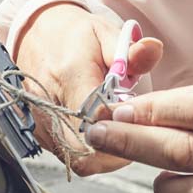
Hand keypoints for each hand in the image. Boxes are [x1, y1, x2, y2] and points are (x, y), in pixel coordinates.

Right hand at [15, 2, 162, 175]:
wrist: (37, 36)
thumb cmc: (77, 37)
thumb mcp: (107, 34)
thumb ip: (132, 51)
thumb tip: (154, 49)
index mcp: (70, 74)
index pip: (97, 118)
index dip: (122, 125)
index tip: (138, 117)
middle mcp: (48, 104)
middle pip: (87, 149)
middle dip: (118, 147)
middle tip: (134, 129)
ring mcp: (39, 123)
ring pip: (78, 159)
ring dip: (105, 152)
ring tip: (119, 127)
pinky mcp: (38, 135)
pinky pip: (68, 155)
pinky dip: (90, 150)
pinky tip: (103, 130)